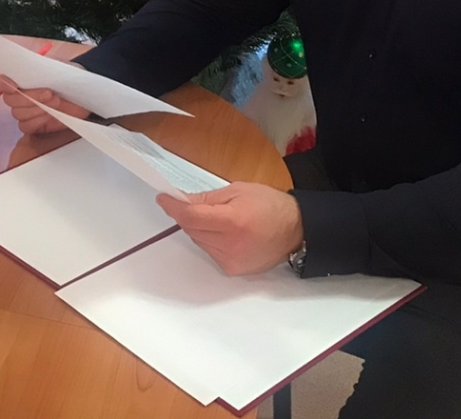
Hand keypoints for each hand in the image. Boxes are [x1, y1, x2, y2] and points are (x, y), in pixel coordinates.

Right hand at [0, 70, 91, 133]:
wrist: (87, 91)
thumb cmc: (69, 75)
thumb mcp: (54, 66)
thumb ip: (35, 68)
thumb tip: (21, 69)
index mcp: (18, 76)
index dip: (1, 83)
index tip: (13, 85)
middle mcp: (18, 94)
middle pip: (9, 100)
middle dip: (30, 97)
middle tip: (49, 93)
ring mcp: (25, 110)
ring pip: (18, 114)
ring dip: (37, 109)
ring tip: (55, 101)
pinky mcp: (34, 125)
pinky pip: (25, 127)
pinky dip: (37, 121)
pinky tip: (51, 114)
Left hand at [157, 183, 303, 275]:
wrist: (296, 230)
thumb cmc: (269, 205)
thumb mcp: (238, 190)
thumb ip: (207, 198)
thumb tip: (181, 200)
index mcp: (232, 221)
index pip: (190, 216)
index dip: (173, 207)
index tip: (164, 199)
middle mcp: (230, 245)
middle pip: (192, 230)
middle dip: (190, 216)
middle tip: (202, 206)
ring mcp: (231, 260)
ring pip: (199, 241)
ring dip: (201, 229)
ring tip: (223, 220)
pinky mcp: (233, 270)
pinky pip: (210, 252)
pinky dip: (211, 241)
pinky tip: (229, 235)